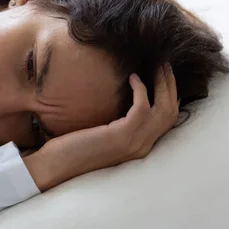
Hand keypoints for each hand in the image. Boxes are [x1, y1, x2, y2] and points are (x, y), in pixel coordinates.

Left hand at [24, 63, 178, 190]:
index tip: (166, 76)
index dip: (171, 96)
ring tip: (157, 64)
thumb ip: (118, 124)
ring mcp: (134, 144)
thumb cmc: (73, 147)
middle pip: (171, 113)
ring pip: (163, 109)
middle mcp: (142, 147)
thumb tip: (122, 100)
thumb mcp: (102, 134)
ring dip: (162, 83)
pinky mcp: (122, 137)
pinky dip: (140, 89)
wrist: (57, 165)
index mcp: (139, 147)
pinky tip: (131, 77)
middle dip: (171, 85)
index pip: (168, 121)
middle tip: (165, 63)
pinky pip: (142, 107)